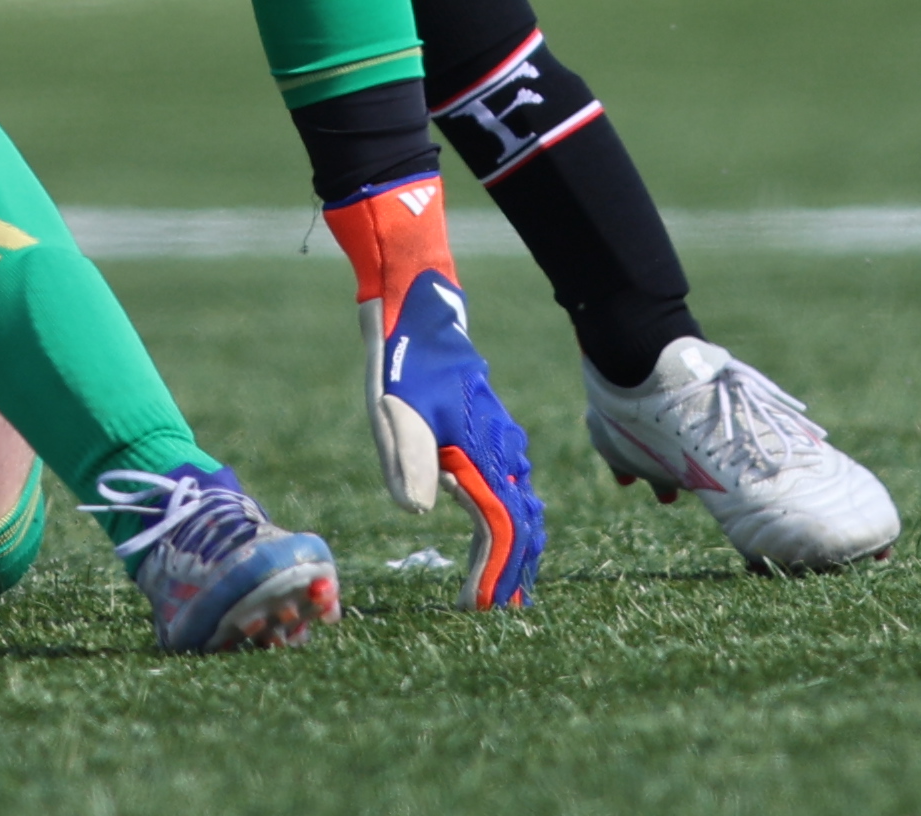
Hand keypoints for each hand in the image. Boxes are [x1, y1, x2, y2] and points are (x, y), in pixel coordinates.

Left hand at [321, 176, 542, 608]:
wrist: (416, 308)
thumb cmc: (401, 361)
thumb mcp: (393, 411)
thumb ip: (407, 461)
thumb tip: (418, 512)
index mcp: (483, 450)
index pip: (502, 528)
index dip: (494, 573)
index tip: (478, 609)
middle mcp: (504, 448)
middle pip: (526, 524)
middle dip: (518, 572)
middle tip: (503, 613)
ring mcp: (504, 439)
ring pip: (526, 505)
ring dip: (520, 550)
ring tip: (506, 588)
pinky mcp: (494, 432)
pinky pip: (517, 486)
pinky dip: (515, 522)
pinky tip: (500, 536)